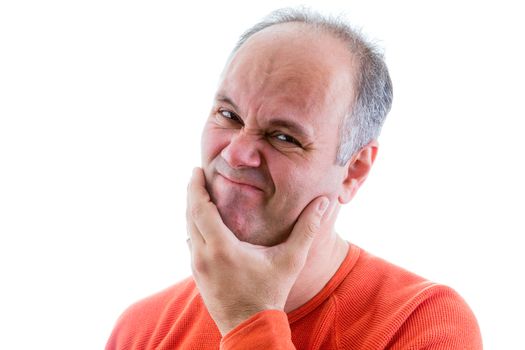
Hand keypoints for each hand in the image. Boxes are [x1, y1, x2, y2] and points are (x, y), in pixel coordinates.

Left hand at [186, 167, 328, 335]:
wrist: (250, 328)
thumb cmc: (270, 293)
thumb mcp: (291, 260)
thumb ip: (306, 230)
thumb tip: (322, 203)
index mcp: (221, 248)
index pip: (201, 209)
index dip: (197, 187)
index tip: (196, 170)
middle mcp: (203, 255)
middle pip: (190, 215)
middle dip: (192, 193)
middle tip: (196, 175)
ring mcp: (197, 266)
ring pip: (188, 230)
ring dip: (192, 210)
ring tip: (199, 195)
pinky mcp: (197, 275)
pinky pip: (191, 244)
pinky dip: (194, 227)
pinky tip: (203, 224)